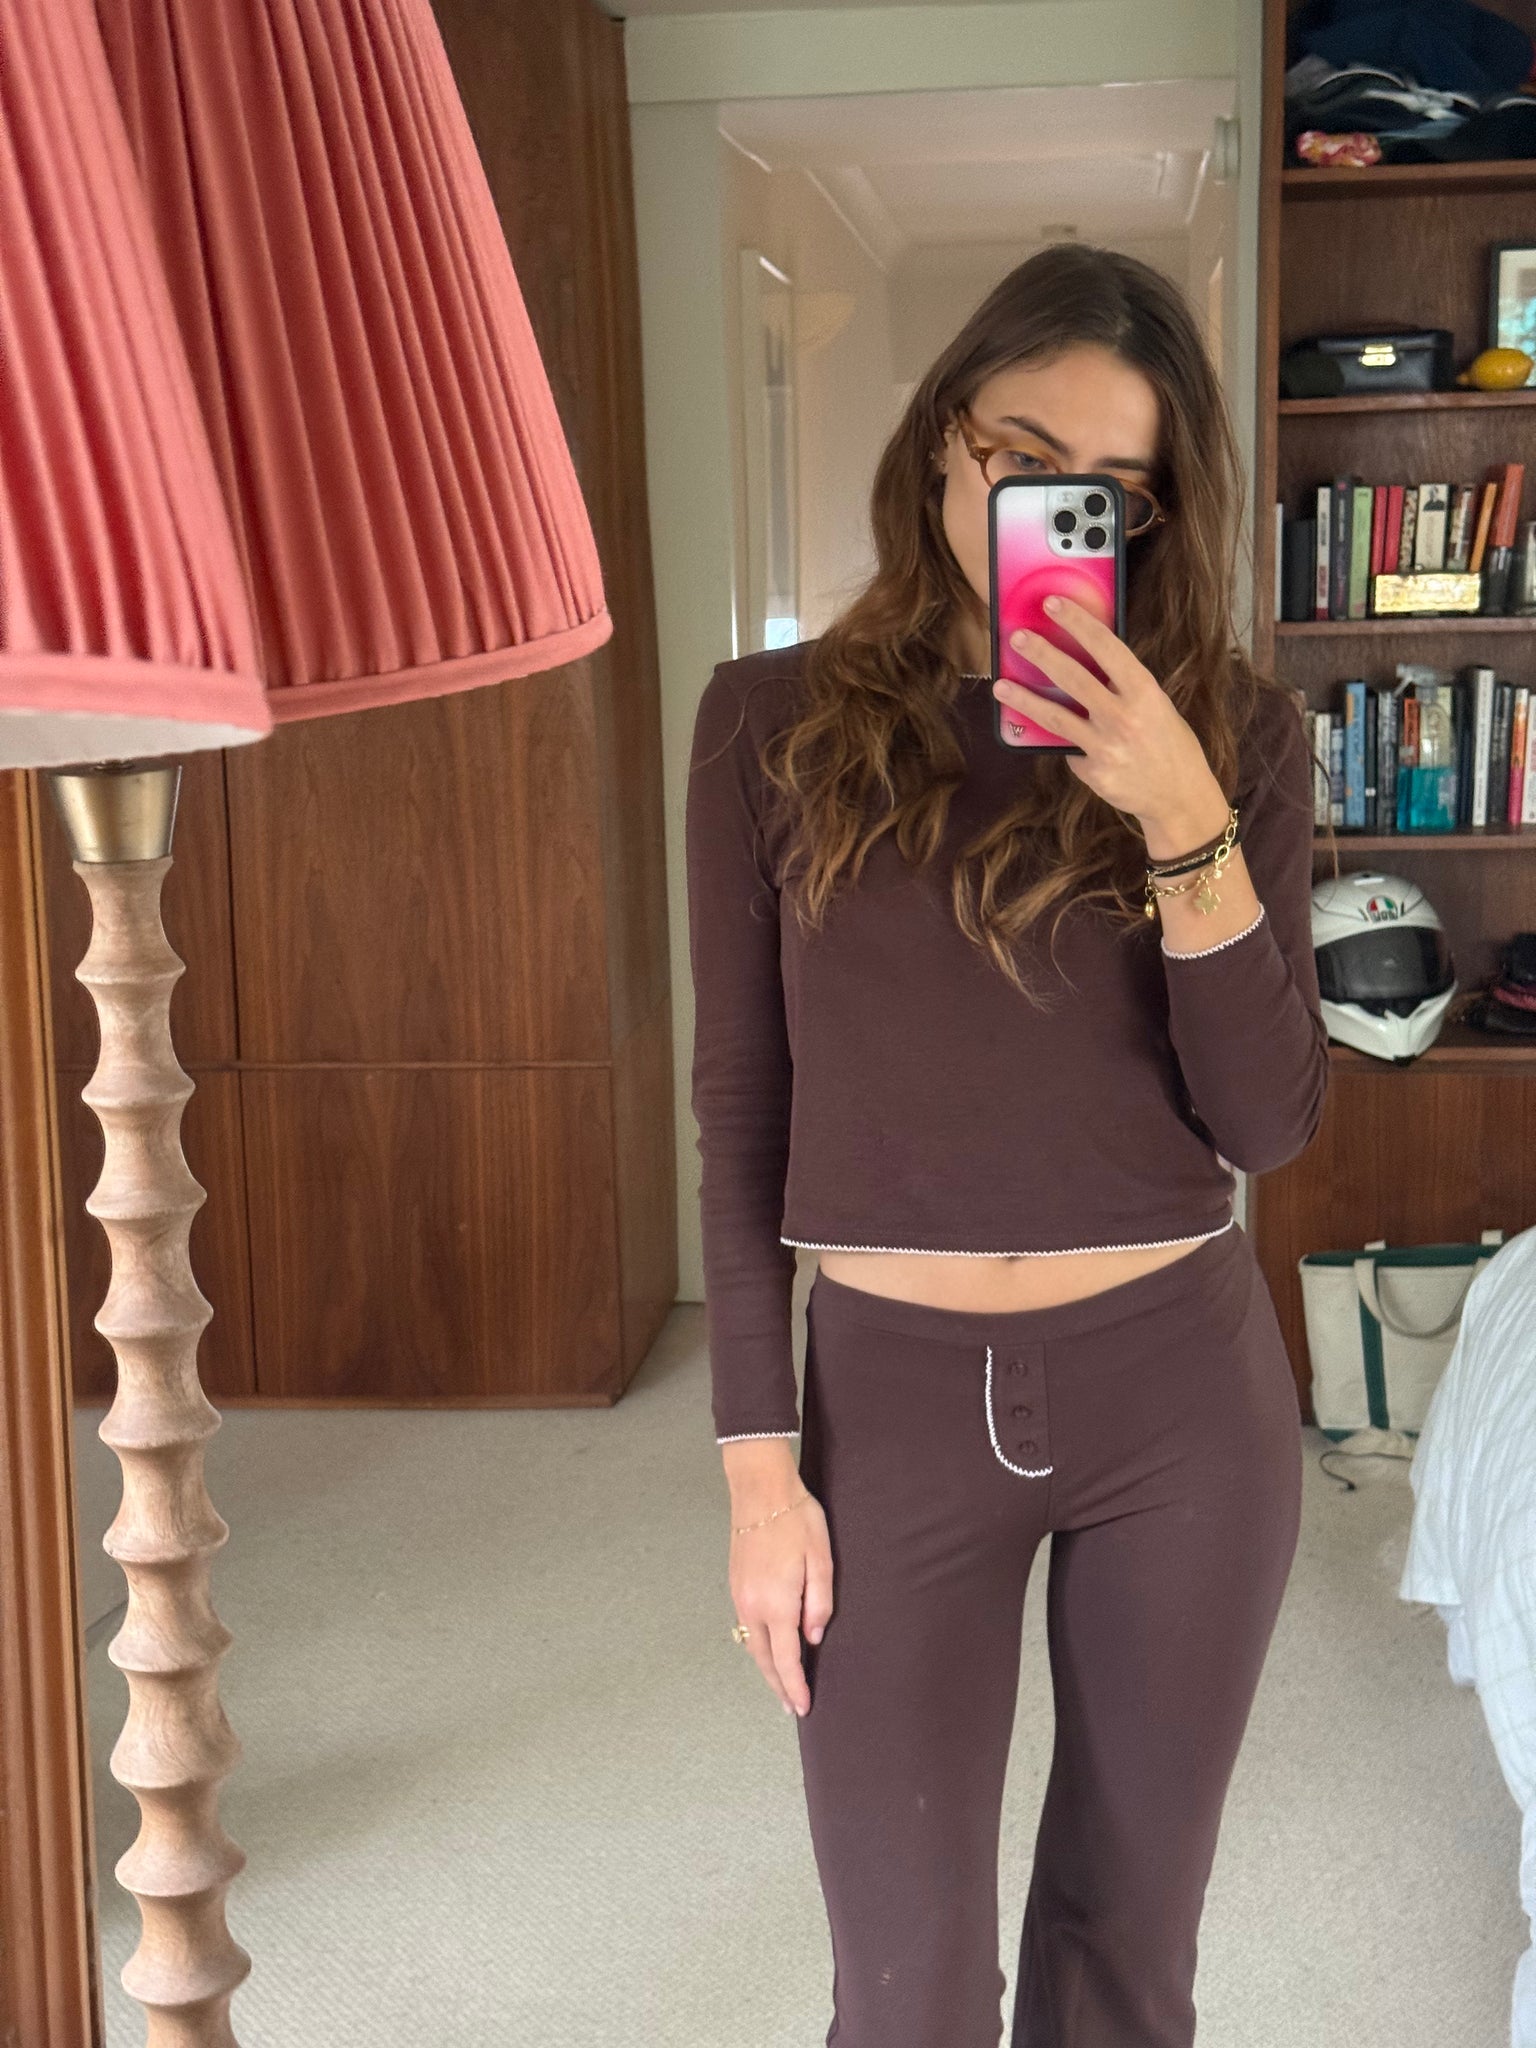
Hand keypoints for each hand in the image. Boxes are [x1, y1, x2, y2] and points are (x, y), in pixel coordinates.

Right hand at [729, 1486, 833, 1717]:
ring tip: (782, 1684)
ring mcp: (740, 1595)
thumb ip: (819, 1602)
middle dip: (779, 1686)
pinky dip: (758, 1645)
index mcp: (777, 1603)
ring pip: (752, 1644)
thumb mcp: (821, 1559)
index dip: (795, 1686)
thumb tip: (813, 1636)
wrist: (760, 1489)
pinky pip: (746, 1626)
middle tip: (792, 1707)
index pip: (787, 1658)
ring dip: (767, 1667)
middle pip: (764, 1659)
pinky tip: (769, 1647)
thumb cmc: (796, 1518)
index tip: (803, 1707)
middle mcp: (753, 1605)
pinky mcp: (735, 1585)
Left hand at [993, 595, 1229, 856]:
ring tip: (1000, 686)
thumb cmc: (1169, 744)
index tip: (1053, 604)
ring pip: (1055, 717)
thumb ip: (1124, 687)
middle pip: (1074, 678)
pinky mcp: (1093, 771)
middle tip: (1017, 638)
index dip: (1078, 623)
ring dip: (1024, 699)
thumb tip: (1085, 661)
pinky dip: (1063, 741)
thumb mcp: (1157, 706)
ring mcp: (1106, 746)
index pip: (1106, 648)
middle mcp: (1124, 716)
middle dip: (1042, 654)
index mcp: (1144, 691)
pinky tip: (1056, 741)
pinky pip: (1068, 749)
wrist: (1179, 796)